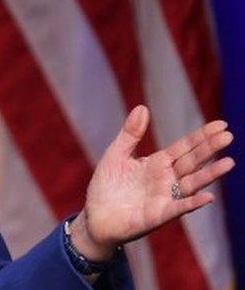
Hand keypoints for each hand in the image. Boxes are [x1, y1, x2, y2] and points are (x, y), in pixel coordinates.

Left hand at [71, 105, 234, 259]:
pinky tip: (208, 197)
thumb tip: (142, 107)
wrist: (94, 216)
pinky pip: (178, 208)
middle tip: (229, 135)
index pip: (184, 147)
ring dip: (210, 174)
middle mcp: (167, 179)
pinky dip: (192, 203)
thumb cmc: (107, 185)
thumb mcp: (116, 154)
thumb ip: (130, 133)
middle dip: (209, 149)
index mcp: (157, 163)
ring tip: (228, 162)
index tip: (221, 125)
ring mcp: (165, 197)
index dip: (202, 136)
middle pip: (192, 161)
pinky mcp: (158, 215)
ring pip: (192, 183)